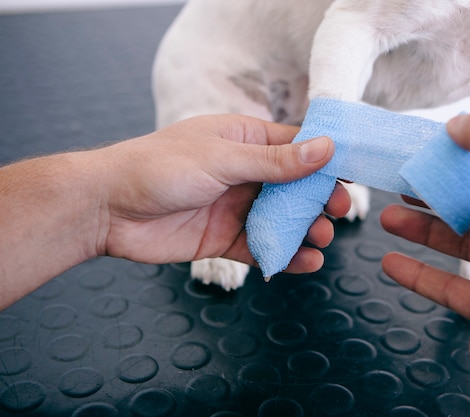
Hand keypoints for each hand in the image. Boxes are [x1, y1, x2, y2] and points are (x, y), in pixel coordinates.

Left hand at [94, 114, 349, 272]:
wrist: (108, 208)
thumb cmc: (159, 168)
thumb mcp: (223, 158)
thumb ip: (275, 161)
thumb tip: (325, 148)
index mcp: (245, 141)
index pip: (296, 147)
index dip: (325, 160)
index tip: (352, 174)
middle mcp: (245, 173)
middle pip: (295, 187)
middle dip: (319, 199)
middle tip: (337, 210)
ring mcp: (237, 207)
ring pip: (283, 219)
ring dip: (306, 229)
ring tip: (322, 238)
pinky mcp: (225, 238)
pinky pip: (263, 247)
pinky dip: (285, 255)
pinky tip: (304, 262)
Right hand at [380, 106, 469, 415]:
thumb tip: (464, 121)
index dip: (463, 157)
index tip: (431, 152)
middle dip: (433, 194)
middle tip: (404, 184)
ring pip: (460, 241)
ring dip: (421, 229)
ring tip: (389, 218)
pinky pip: (449, 281)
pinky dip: (420, 271)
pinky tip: (395, 263)